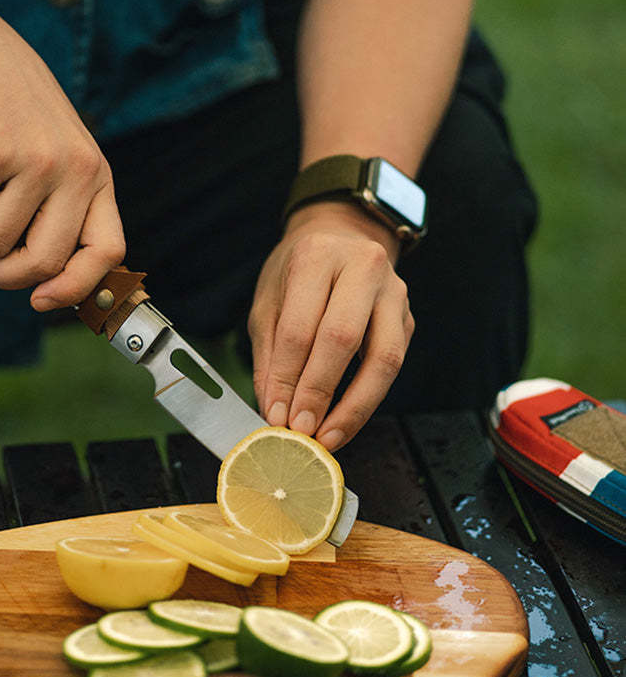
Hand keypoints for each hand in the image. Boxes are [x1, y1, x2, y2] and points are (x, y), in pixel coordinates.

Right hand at [0, 0, 123, 309]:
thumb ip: (60, 211)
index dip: (77, 287)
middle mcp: (74, 170)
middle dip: (5, 276)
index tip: (42, 301)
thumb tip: (49, 286)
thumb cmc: (14, 118)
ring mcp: (33, 160)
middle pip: (43, 262)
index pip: (107, 251)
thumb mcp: (57, 158)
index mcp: (97, 178)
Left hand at [248, 202, 413, 450]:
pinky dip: (368, 398)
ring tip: (329, 438)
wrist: (340, 238)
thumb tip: (274, 410)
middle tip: (302, 432)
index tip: (276, 417)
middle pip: (343, 339)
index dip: (287, 378)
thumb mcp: (268, 304)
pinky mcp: (408, 317)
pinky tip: (345, 420)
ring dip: (355, 407)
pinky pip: (392, 364)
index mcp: (317, 257)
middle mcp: (363, 267)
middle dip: (320, 393)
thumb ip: (270, 357)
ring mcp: (394, 292)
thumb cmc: (297, 273)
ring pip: (384, 358)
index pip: (300, 328)